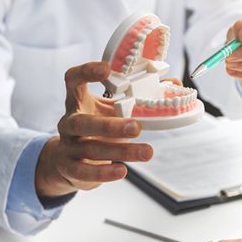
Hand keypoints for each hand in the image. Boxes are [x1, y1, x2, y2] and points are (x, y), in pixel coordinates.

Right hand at [35, 62, 152, 197]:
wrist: (70, 161)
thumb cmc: (98, 129)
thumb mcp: (113, 110)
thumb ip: (139, 97)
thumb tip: (174, 82)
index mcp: (79, 101)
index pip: (73, 79)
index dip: (86, 72)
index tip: (107, 69)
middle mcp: (69, 122)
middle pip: (83, 122)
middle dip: (110, 125)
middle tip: (137, 127)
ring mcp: (67, 145)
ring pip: (91, 148)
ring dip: (121, 151)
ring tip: (147, 152)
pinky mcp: (69, 167)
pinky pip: (84, 171)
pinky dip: (104, 172)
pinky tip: (122, 171)